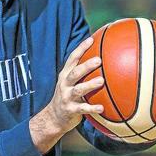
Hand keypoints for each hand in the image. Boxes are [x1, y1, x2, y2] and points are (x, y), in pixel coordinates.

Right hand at [30, 37, 104, 153]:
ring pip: (78, 89)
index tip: (91, 39)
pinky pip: (82, 108)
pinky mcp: (70, 110)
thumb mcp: (70, 82)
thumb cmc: (67, 96)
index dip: (81, 48)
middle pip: (75, 72)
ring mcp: (67, 97)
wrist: (53, 117)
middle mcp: (64, 84)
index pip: (72, 59)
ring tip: (101, 81)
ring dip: (90, 85)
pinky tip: (102, 108)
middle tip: (99, 60)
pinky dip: (92, 108)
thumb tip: (101, 59)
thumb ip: (81, 73)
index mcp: (65, 75)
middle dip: (86, 66)